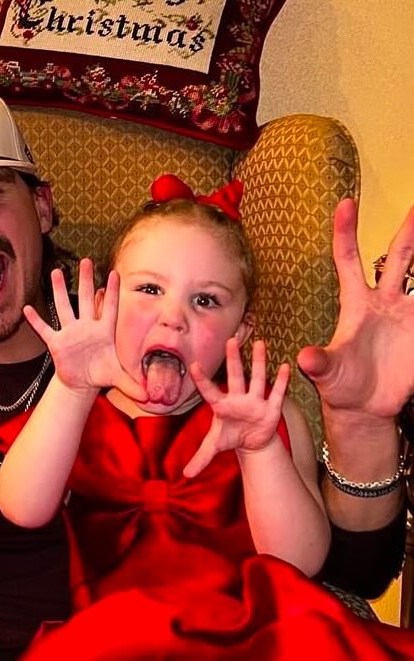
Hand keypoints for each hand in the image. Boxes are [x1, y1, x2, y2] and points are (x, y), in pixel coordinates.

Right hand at [23, 260, 146, 399]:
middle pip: (85, 299)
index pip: (109, 308)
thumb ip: (132, 385)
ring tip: (56, 272)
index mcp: (104, 332)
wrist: (82, 382)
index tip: (114, 273)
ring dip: (59, 291)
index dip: (112, 292)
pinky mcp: (57, 343)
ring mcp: (70, 333)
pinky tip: (27, 309)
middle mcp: (86, 327)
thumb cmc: (100, 373)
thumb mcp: (117, 378)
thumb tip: (149, 396)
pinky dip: (36, 321)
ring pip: (64, 307)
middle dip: (86, 281)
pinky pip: (45, 330)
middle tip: (86, 261)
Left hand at [184, 339, 289, 478]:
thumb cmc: (230, 437)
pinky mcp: (271, 408)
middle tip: (231, 340)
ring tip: (260, 343)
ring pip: (257, 378)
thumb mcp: (214, 447)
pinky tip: (285, 366)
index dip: (202, 380)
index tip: (193, 365)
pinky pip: (278, 393)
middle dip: (233, 360)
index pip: (209, 391)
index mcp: (222, 406)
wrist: (251, 442)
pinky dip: (282, 382)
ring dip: (259, 363)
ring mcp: (255, 401)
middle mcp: (238, 399)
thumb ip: (200, 458)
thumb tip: (186, 475)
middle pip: (235, 377)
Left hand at [297, 198, 413, 419]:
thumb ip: (320, 363)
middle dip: (410, 231)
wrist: (364, 408)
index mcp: (355, 304)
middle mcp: (383, 301)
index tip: (345, 204)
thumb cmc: (340, 386)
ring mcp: (405, 313)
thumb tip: (306, 358)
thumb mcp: (327, 375)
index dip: (346, 232)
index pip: (348, 260)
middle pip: (399, 257)